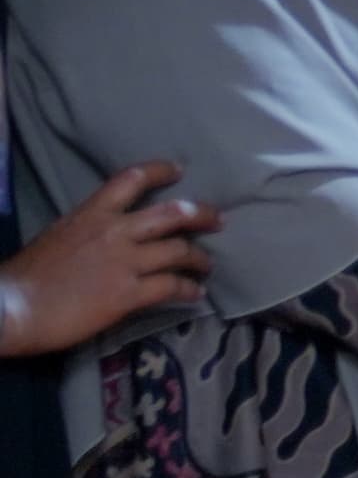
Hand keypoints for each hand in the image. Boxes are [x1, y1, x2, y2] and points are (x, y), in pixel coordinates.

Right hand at [0, 162, 213, 355]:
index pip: (131, 180)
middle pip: (172, 214)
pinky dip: (189, 290)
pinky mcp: (128, 293)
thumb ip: (87, 231)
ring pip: (179, 251)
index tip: (178, 170)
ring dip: (199, 258)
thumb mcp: (57, 236)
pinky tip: (195, 294)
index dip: (159, 171)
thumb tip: (104, 239)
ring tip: (207, 265)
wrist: (12, 307)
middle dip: (200, 215)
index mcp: (91, 214)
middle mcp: (114, 232)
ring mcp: (125, 262)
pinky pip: (171, 286)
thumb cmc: (26, 276)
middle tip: (217, 219)